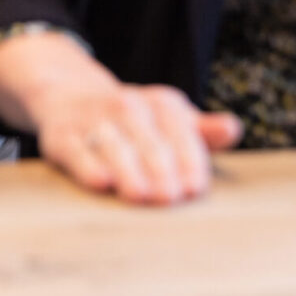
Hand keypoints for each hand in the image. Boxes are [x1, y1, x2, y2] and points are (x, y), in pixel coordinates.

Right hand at [0, 31, 241, 205]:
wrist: (70, 97)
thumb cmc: (134, 122)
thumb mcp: (169, 121)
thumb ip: (201, 132)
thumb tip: (233, 129)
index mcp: (160, 104)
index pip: (179, 130)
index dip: (188, 159)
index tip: (194, 188)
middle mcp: (127, 106)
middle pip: (147, 137)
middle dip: (159, 167)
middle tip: (169, 198)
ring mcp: (93, 119)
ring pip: (112, 142)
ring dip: (127, 168)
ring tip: (139, 195)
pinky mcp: (62, 135)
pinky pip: (75, 149)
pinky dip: (87, 164)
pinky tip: (100, 182)